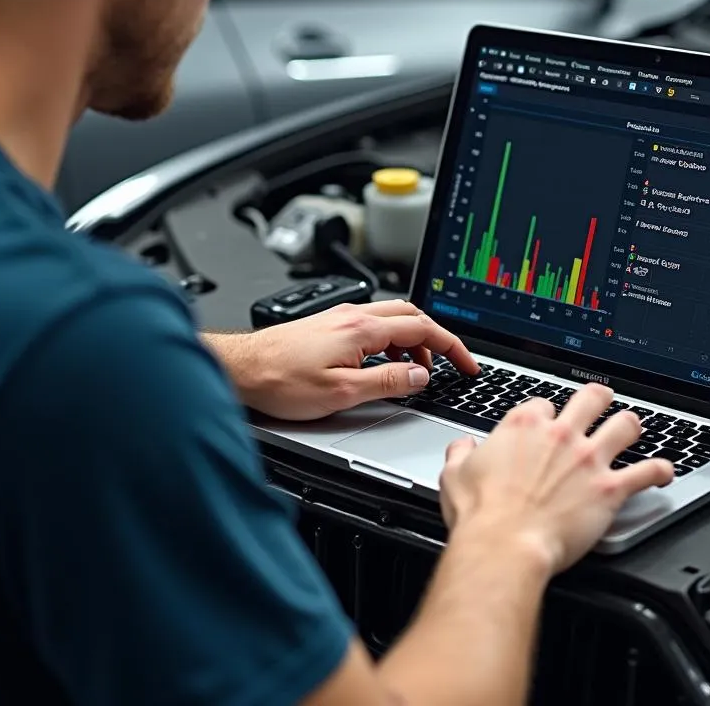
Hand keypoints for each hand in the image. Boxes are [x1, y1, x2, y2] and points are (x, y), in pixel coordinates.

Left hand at [214, 300, 478, 421]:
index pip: (422, 328)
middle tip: (451, 364)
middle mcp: (353, 315)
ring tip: (419, 371)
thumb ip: (388, 383)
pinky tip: (386, 364)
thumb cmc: (280, 381)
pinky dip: (392, 341)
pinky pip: (374, 325)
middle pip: (412, 316)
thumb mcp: (342, 393)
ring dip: (414, 340)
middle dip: (438, 339)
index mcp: (362, 328)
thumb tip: (420, 377)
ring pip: (393, 318)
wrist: (241, 371)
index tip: (467, 364)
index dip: (452, 347)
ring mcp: (340, 318)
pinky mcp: (329, 325)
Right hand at [439, 384, 673, 573]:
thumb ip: (460, 453)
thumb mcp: (454, 475)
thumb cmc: (481, 515)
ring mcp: (589, 459)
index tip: (547, 424)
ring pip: (625, 424)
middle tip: (601, 404)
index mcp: (524, 425)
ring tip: (633, 428)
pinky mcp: (610, 488)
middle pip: (591, 397)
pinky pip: (646, 472)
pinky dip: (660, 471)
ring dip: (631, 425)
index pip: (544, 403)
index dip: (547, 413)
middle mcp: (561, 434)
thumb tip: (462, 446)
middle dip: (598, 399)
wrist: (504, 545)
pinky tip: (664, 472)